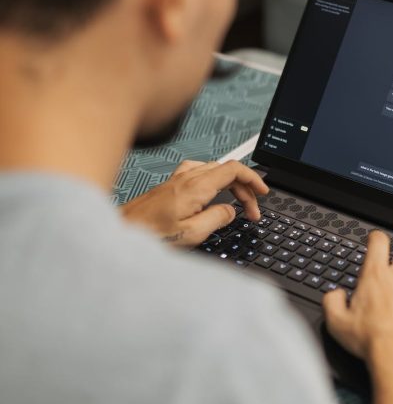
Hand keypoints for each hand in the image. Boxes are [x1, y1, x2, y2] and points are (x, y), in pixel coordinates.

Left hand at [120, 160, 268, 245]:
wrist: (120, 232)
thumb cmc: (148, 235)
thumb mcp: (191, 234)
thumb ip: (216, 219)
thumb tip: (230, 211)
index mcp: (196, 187)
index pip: (233, 169)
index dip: (253, 179)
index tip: (262, 192)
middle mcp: (187, 178)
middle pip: (226, 169)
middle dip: (244, 188)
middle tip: (251, 210)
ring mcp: (177, 179)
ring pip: (213, 169)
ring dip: (230, 183)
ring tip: (237, 201)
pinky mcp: (170, 185)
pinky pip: (199, 172)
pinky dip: (214, 180)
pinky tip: (212, 191)